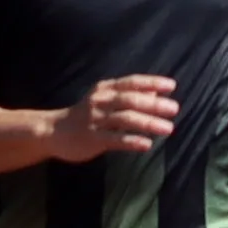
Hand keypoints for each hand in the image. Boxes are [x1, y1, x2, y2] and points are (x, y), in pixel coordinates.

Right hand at [48, 73, 183, 159]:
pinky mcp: (92, 138)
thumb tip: (155, 94)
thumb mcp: (105, 101)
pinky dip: (132, 141)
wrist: (53, 131)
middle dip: (154, 104)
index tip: (171, 86)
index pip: (131, 82)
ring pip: (125, 119)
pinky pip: (115, 139)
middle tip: (174, 109)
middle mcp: (100, 101)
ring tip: (168, 128)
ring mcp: (95, 120)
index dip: (151, 83)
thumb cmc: (85, 116)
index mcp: (104, 89)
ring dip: (148, 123)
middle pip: (130, 99)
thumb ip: (129, 97)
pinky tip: (147, 145)